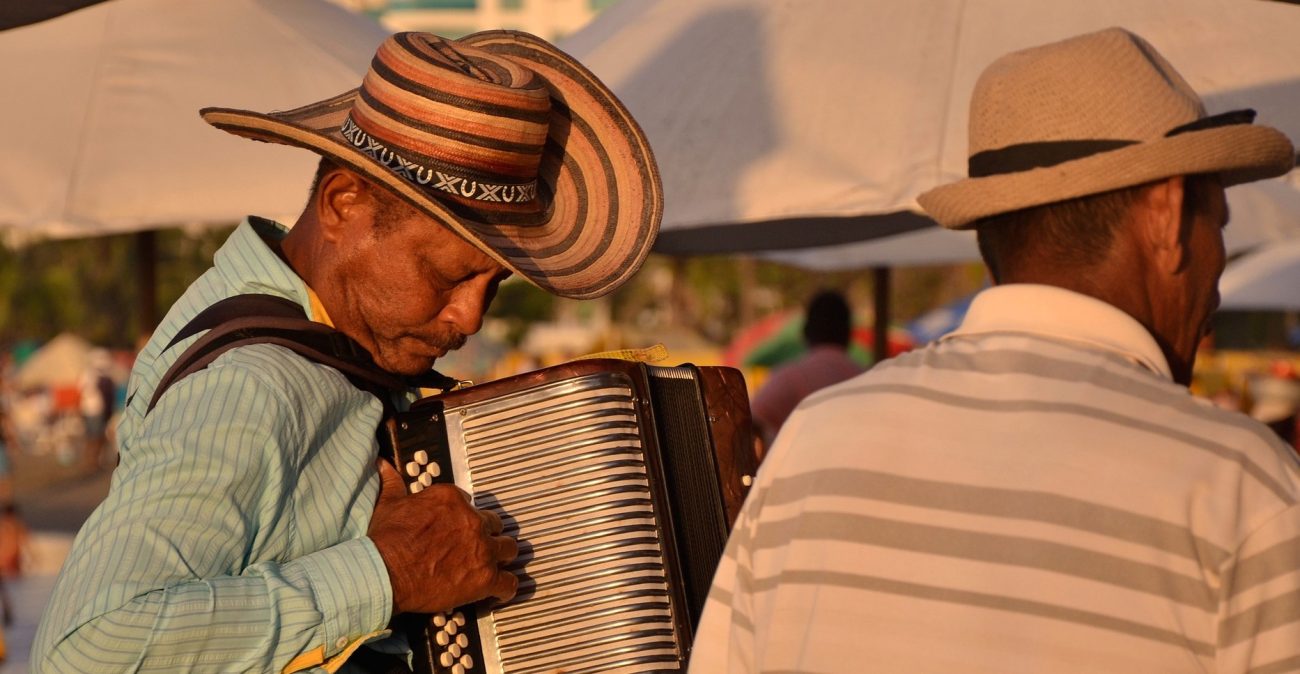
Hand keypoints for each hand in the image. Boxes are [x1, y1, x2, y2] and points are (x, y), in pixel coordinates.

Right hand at [368, 460, 517, 614]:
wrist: (385, 571)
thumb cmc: (385, 540)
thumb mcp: (388, 504)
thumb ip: (393, 484)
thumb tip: (384, 466)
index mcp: (452, 499)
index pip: (469, 503)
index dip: (464, 517)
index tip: (458, 526)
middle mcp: (473, 521)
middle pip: (494, 524)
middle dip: (487, 534)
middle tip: (476, 546)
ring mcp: (482, 549)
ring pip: (508, 548)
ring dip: (501, 556)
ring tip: (494, 565)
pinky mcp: (485, 577)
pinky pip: (508, 583)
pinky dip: (506, 587)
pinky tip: (500, 590)